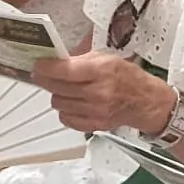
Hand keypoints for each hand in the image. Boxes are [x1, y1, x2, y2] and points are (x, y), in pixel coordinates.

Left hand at [31, 52, 169, 133]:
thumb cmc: (127, 77)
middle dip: (46, 79)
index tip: (38, 65)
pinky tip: (73, 103)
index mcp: (101, 71)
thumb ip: (81, 59)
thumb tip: (56, 60)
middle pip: (57, 88)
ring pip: (58, 103)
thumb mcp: (107, 58)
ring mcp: (95, 111)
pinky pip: (66, 119)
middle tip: (42, 74)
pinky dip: (65, 110)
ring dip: (57, 95)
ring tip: (64, 89)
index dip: (46, 68)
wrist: (146, 102)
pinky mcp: (93, 125)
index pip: (65, 70)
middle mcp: (97, 92)